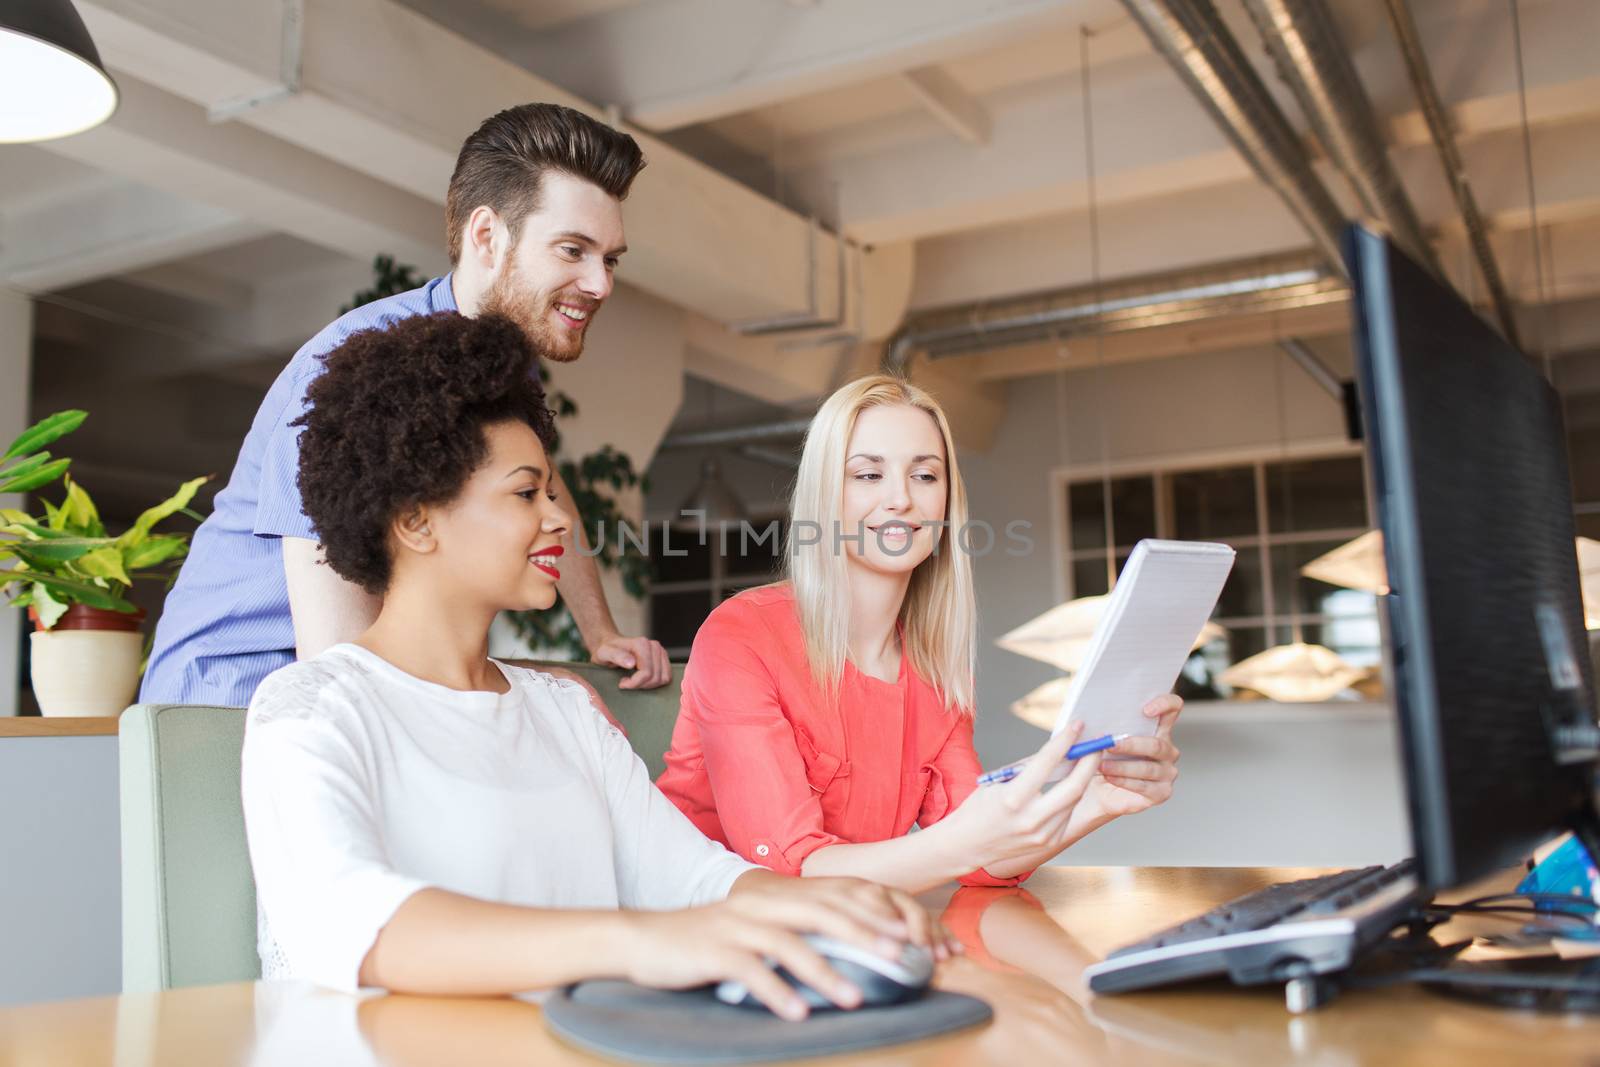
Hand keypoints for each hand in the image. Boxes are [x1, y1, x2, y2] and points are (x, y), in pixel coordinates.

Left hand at [591, 633, 671, 689]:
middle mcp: (654, 646)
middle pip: (656, 677)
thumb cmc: (606, 650)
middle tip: (627, 682)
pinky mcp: (663, 658)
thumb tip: (632, 663)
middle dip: (641, 685)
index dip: (634, 683)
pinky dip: (655, 682)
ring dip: (648, 685)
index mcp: (642, 644)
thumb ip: (617, 656)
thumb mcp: (604, 653)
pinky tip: (642, 679)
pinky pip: (666, 677)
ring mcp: (661, 652)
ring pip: (663, 678)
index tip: (622, 683)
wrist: (611, 645)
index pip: (646, 672)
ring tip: (634, 680)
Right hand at [623, 875, 952, 1020]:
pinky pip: (751, 972)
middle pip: (822, 914)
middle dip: (864, 935)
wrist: (645, 940)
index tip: (908, 934)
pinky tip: (797, 1014)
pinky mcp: (714, 952)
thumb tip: (840, 955)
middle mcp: (761, 906)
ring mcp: (737, 927)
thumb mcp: (753, 931)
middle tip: (899, 958)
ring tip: (855, 998)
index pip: (834, 900)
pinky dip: (776, 993)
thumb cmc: (706, 942)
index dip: (872, 915)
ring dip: (826, 972)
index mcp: (775, 899)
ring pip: (790, 945)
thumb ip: (791, 934)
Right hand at [939, 722, 1104, 878]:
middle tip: (1094, 745)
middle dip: (1089, 762)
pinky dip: (1071, 797)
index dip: (1065, 741)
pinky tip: (1071, 785)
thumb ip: (1028, 769)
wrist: (968, 844)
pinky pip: (1068, 814)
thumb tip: (1057, 751)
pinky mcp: (1050, 842)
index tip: (1077, 726)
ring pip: (1075, 800)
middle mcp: (1031, 819)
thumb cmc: (979, 808)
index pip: (1047, 762)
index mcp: (1013, 798)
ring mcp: (1043, 834)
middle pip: (1074, 786)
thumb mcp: (998, 781)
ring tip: (1085, 762)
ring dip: (1082, 778)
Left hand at [1068, 694, 1182, 830]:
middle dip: (1130, 744)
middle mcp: (1167, 750)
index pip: (1172, 708)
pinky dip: (1124, 781)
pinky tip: (1109, 777)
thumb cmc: (1101, 759)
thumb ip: (1104, 723)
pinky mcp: (1161, 792)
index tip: (1145, 710)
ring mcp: (1167, 772)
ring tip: (1101, 765)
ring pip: (1148, 767)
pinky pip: (1144, 786)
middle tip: (1109, 744)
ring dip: (1122, 766)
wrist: (1097, 790)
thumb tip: (1089, 713)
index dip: (1164, 704)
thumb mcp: (1102, 738)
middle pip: (1156, 744)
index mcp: (1157, 729)